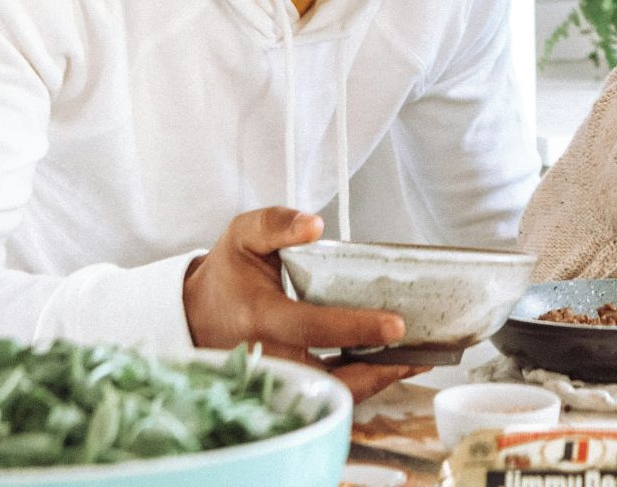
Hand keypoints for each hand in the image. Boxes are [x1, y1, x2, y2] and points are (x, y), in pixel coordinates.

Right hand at [183, 208, 425, 401]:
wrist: (196, 313)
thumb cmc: (228, 273)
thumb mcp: (244, 235)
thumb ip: (276, 223)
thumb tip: (313, 224)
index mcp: (259, 315)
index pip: (310, 327)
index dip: (353, 329)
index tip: (395, 325)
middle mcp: (266, 353)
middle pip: (326, 376)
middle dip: (375, 371)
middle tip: (419, 355)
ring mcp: (275, 375)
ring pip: (328, 392)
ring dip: (374, 382)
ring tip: (416, 361)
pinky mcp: (283, 385)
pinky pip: (324, 393)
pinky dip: (359, 385)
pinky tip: (391, 367)